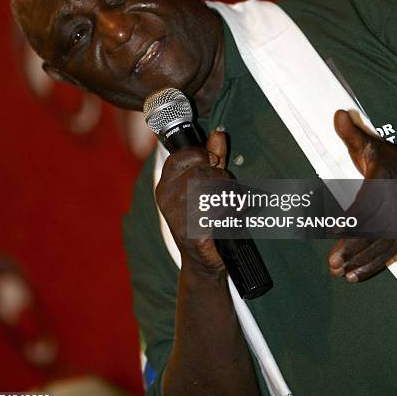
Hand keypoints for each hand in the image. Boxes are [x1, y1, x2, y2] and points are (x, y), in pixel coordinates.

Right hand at [156, 131, 229, 273]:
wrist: (203, 262)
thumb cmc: (205, 221)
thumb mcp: (207, 185)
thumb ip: (212, 158)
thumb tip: (218, 133)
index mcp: (166, 184)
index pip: (183, 156)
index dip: (203, 156)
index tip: (214, 163)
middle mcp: (167, 197)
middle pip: (203, 171)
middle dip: (221, 179)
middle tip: (224, 193)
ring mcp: (177, 215)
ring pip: (214, 189)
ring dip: (228, 197)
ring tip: (226, 208)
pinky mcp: (192, 231)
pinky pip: (220, 210)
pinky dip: (230, 214)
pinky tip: (227, 222)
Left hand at [328, 110, 396, 281]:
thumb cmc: (391, 159)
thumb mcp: (372, 145)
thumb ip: (352, 134)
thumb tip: (337, 114)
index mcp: (385, 183)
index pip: (367, 204)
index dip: (350, 218)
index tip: (333, 229)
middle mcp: (396, 206)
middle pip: (373, 231)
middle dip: (352, 248)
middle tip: (332, 263)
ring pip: (381, 247)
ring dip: (360, 262)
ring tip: (340, 273)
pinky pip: (389, 253)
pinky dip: (373, 266)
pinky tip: (355, 276)